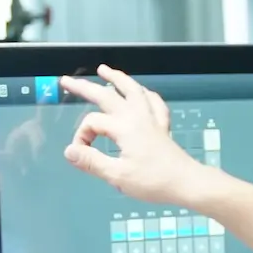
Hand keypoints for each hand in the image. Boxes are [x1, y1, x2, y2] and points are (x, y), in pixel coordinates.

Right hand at [61, 66, 205, 204]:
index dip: (81, 138)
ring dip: (117, 78)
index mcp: (124, 127)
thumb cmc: (153, 181)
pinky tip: (142, 92)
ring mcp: (151, 118)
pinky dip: (144, 93)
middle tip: (67, 80)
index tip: (80, 155)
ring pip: (133, 90)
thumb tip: (69, 151)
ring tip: (104, 70)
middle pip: (107, 95)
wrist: (186, 183)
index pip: (92, 124)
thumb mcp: (117, 176)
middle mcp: (137, 116)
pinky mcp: (162, 125)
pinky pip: (153, 101)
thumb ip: (91, 162)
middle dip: (85, 87)